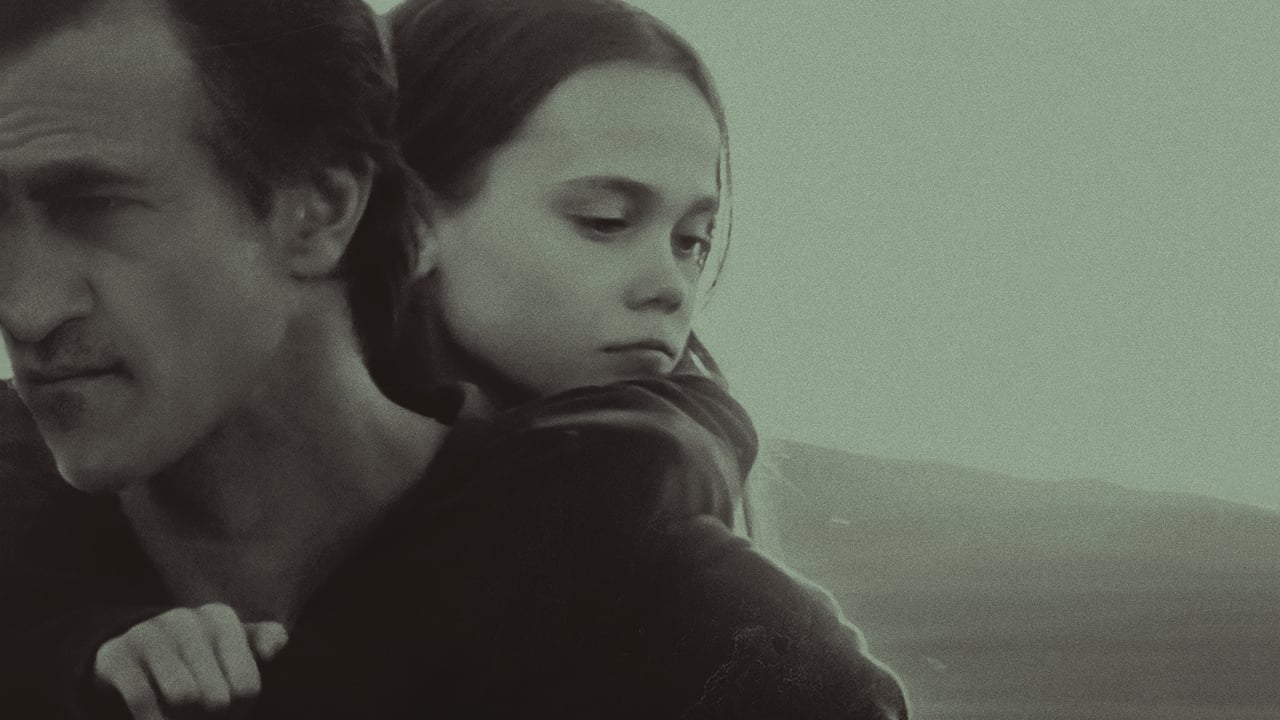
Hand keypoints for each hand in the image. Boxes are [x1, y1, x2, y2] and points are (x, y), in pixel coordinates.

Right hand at [93, 603, 287, 719]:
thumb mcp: (235, 647)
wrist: (132, 657)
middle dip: (213, 713)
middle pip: (217, 696)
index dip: (240, 705)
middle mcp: (184, 618)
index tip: (234, 702)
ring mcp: (148, 633)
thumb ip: (263, 640)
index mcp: (220, 617)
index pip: (247, 685)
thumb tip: (276, 646)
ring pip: (183, 696)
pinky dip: (153, 719)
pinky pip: (143, 699)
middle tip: (206, 709)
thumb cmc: (200, 660)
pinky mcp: (116, 655)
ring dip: (184, 716)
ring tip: (183, 709)